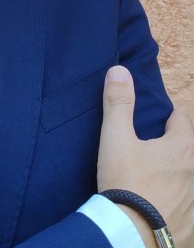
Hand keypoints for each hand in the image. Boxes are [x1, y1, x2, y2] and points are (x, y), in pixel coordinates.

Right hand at [98, 65, 193, 247]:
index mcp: (180, 148)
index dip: (170, 117)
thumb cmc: (126, 182)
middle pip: (189, 150)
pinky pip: (187, 208)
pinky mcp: (190, 226)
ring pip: (189, 179)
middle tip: (154, 146)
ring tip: (156, 178)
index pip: (182, 121)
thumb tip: (120, 70)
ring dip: (177, 175)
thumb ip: (118, 103)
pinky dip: (178, 203)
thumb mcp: (115, 138)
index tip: (157, 119)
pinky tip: (163, 206)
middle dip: (175, 145)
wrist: (131, 236)